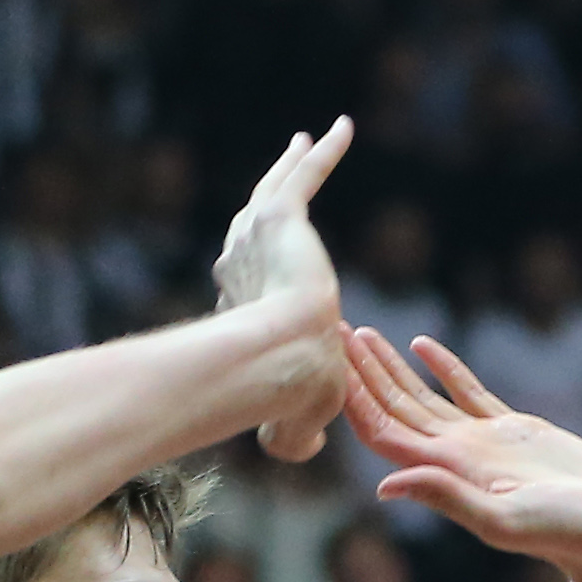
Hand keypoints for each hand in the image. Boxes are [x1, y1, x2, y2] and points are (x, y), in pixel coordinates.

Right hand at [211, 122, 357, 461]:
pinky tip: (342, 130)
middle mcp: (240, 265)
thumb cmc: (282, 398)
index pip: (251, 289)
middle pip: (254, 225)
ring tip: (304, 144)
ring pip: (278, 191)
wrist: (280, 359)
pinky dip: (324, 153)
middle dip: (267, 202)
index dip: (262, 285)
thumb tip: (308, 451)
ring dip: (292, 165)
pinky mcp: (282, 218)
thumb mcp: (291, 424)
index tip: (275, 281)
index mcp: (240, 310)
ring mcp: (256, 237)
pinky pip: (307, 176)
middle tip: (279, 182)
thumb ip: (296, 438)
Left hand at [345, 329, 581, 581]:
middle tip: (332, 329)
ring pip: (425, 398)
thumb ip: (448, 499)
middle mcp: (458, 458)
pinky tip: (426, 344)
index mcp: (449, 474)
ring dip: (392, 367)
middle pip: (394, 410)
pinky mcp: (517, 432)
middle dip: (362, 372)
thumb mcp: (505, 520)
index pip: (384, 432)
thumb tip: (384, 486)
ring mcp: (485, 444)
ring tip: (365, 333)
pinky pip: (469, 393)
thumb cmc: (570, 535)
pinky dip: (444, 367)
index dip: (353, 398)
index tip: (328, 360)